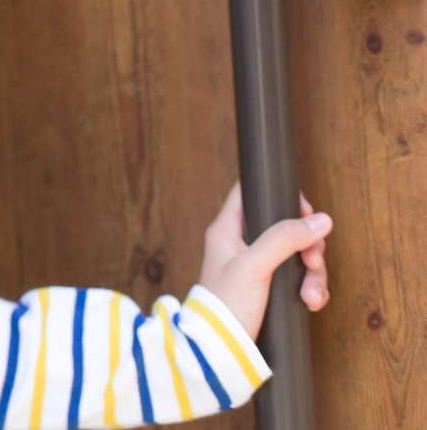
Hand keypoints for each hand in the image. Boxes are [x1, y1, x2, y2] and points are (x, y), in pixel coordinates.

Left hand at [197, 182, 332, 338]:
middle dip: (307, 244)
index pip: (251, 193)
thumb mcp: (254, 266)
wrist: (221, 350)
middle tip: (312, 259)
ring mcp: (257, 266)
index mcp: (227, 229)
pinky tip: (311, 302)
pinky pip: (299, 278)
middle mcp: (242, 244)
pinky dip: (310, 288)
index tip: (303, 212)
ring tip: (310, 294)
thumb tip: (320, 219)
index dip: (279, 195)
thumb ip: (284, 238)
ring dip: (313, 273)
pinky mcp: (270, 288)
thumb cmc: (226, 304)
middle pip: (285, 226)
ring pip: (297, 255)